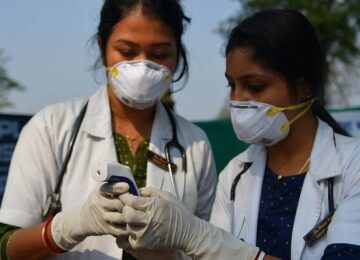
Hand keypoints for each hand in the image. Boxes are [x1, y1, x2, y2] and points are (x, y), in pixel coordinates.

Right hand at [51, 182, 129, 249]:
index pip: (108, 188)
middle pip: (119, 203)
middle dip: (129, 203)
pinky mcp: (104, 228)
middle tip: (135, 204)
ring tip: (135, 213)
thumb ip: (114, 189)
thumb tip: (133, 188)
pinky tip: (130, 224)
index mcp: (98, 192)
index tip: (126, 187)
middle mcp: (98, 203)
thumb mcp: (101, 193)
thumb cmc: (98, 203)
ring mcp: (101, 217)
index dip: (118, 187)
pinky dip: (127, 227)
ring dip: (130, 215)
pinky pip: (120, 228)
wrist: (82, 220)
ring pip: (121, 216)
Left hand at [119, 187, 260, 258]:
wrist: (194, 236)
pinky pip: (133, 240)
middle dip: (122, 210)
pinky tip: (134, 230)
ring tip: (127, 218)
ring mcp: (150, 233)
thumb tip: (140, 188)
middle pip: (126, 213)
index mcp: (157, 206)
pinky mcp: (149, 245)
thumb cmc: (183, 216)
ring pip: (127, 227)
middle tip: (121, 207)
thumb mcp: (171, 199)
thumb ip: (155, 192)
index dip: (124, 196)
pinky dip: (130, 235)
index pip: (132, 199)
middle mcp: (152, 219)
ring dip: (125, 223)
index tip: (122, 195)